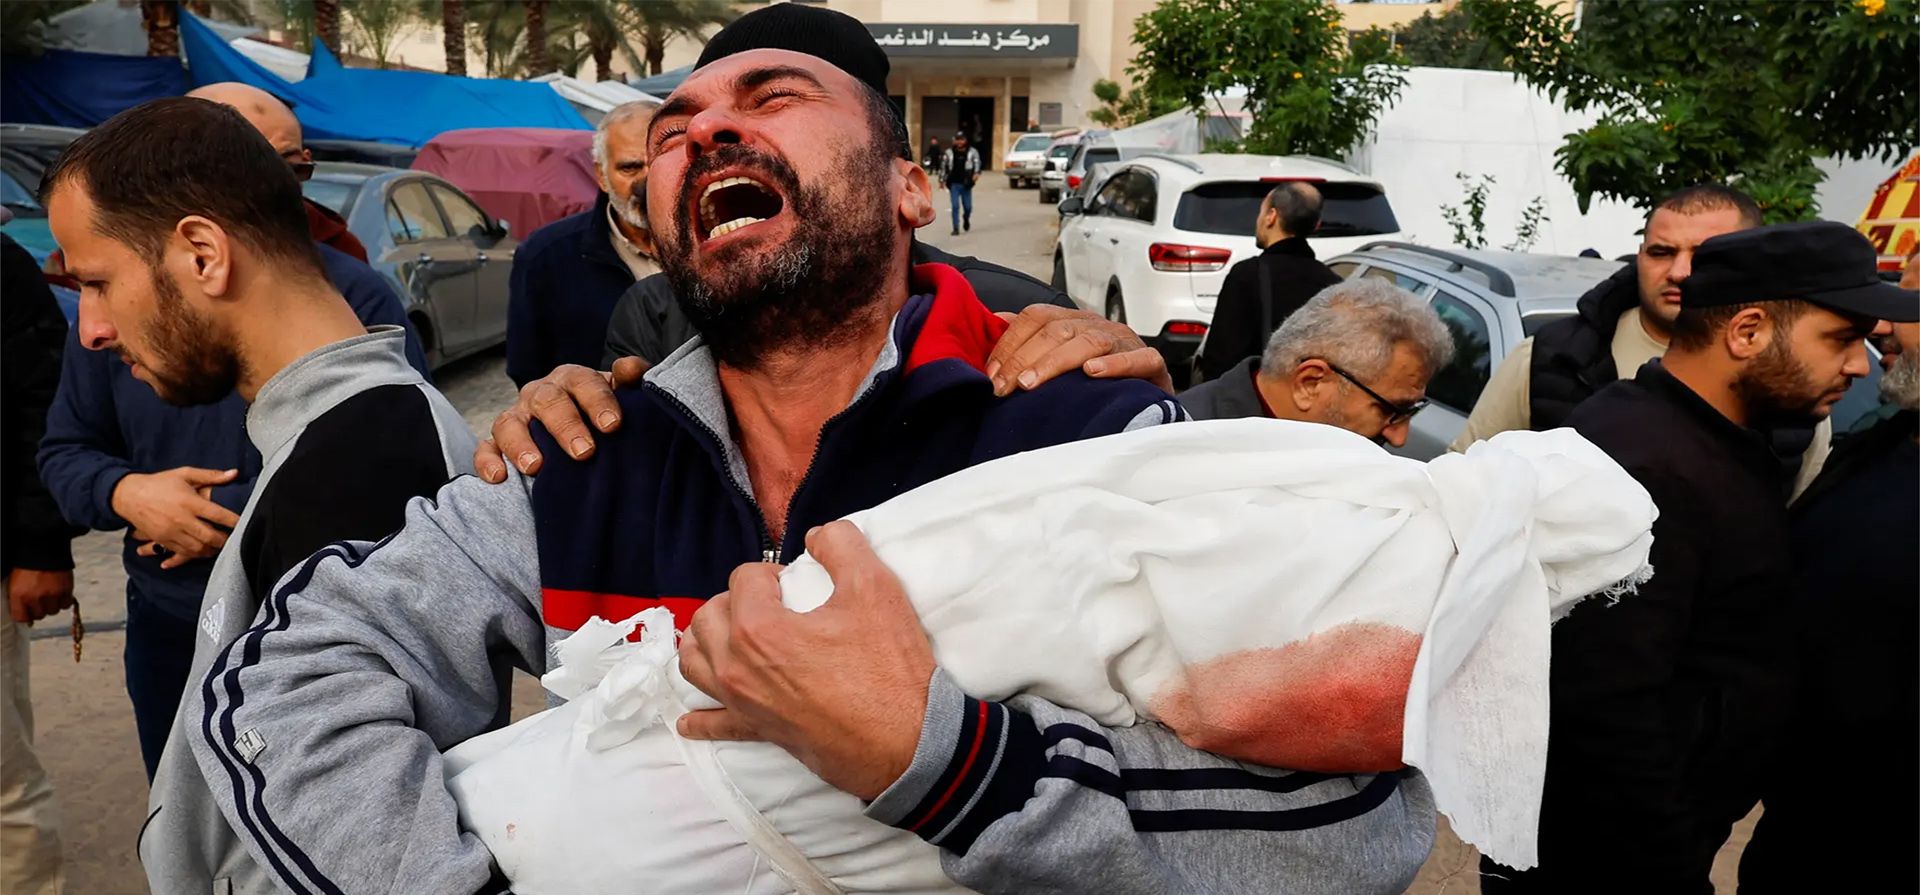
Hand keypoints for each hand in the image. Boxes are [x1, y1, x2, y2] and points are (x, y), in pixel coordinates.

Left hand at [7, 569, 74, 624]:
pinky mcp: (66, 590)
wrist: (43, 547)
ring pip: (53, 611)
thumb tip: (26, 615)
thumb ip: (18, 599)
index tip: (29, 613)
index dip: (26, 616)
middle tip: (40, 600)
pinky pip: (66, 604)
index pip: (21, 618)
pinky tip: (60, 593)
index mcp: (18, 595)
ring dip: (52, 605)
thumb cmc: (28, 564)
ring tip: (51, 595)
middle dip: (40, 609)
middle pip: (39, 616)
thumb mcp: (15, 583)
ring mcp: (51, 594)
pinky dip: (64, 600)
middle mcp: (35, 597)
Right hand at [111, 467, 239, 564]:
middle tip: (236, 540)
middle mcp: (181, 519)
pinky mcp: (162, 540)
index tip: (246, 523)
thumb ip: (210, 476)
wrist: (128, 495)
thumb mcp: (184, 474)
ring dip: (212, 550)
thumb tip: (234, 473)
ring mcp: (171, 532)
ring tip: (221, 547)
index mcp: (189, 502)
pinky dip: (195, 555)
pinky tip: (203, 552)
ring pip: (197, 549)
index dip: (234, 521)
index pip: (217, 515)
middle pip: (209, 537)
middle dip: (225, 541)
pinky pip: (182, 553)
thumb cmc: (159, 483)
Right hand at [474, 357, 649, 482]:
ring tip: (535, 467)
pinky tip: (499, 477)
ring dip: (521, 444)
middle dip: (565, 426)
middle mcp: (541, 394)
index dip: (597, 401)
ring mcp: (518, 417)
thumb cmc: (602, 411)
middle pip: (548, 402)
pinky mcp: (499, 442)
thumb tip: (630, 370)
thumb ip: (631, 380)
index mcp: (572, 379)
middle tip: (584, 452)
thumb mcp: (621, 395)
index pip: (583, 383)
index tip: (612, 425)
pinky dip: (488, 461)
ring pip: (509, 423)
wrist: (581, 427)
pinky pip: (486, 448)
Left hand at [678, 522, 934, 800]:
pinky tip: (691, 716)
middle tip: (772, 603)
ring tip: (732, 634)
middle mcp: (738, 666)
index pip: (743, 578)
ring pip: (694, 663)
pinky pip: (713, 724)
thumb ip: (842, 545)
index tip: (797, 582)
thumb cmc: (889, 669)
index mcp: (758, 628)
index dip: (772, 572)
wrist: (905, 742)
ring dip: (706, 641)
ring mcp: (743, 703)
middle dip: (734, 599)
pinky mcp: (757, 731)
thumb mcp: (876, 588)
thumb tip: (819, 535)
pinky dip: (700, 716)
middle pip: (708, 616)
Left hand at [986, 305, 1173, 396]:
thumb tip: (994, 324)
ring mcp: (1125, 342)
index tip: (991, 373)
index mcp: (1073, 322)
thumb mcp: (1060, 358)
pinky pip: (1139, 358)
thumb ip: (1028, 341)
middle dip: (1025, 358)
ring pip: (1090, 341)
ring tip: (1033, 383)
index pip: (1036, 317)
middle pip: (1057, 330)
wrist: (1149, 395)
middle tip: (1005, 386)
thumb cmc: (1099, 378)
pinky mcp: (1151, 364)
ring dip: (1056, 362)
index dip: (1010, 342)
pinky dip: (1116, 364)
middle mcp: (1097, 326)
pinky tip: (1093, 372)